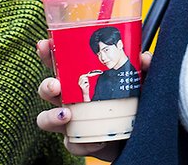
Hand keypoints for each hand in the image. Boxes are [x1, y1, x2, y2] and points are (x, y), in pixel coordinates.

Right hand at [35, 37, 150, 161]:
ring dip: (51, 116)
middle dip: (46, 85)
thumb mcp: (140, 81)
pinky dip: (81, 143)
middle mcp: (71, 98)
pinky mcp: (79, 142)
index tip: (44, 44)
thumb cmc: (131, 102)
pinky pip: (71, 144)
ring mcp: (72, 121)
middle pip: (47, 89)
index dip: (48, 53)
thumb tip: (143, 58)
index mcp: (80, 78)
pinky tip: (95, 141)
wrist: (136, 134)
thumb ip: (143, 68)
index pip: (60, 63)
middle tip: (56, 85)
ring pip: (46, 119)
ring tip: (66, 114)